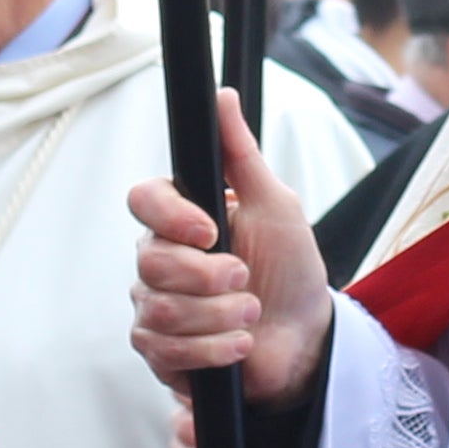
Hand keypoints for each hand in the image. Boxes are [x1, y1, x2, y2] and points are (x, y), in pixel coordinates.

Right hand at [128, 92, 329, 407]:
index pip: (143, 200)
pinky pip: (164, 351)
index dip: (172, 217)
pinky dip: (212, 349)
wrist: (305, 337)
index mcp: (180, 217)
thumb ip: (241, 154)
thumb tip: (221, 95)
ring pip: (159, 310)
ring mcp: (156, 306)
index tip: (211, 231)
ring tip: (251, 314)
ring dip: (219, 316)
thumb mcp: (275, 204)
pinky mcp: (161, 352)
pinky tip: (239, 346)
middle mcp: (159, 260)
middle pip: (151, 262)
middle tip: (247, 279)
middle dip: (209, 277)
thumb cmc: (289, 267)